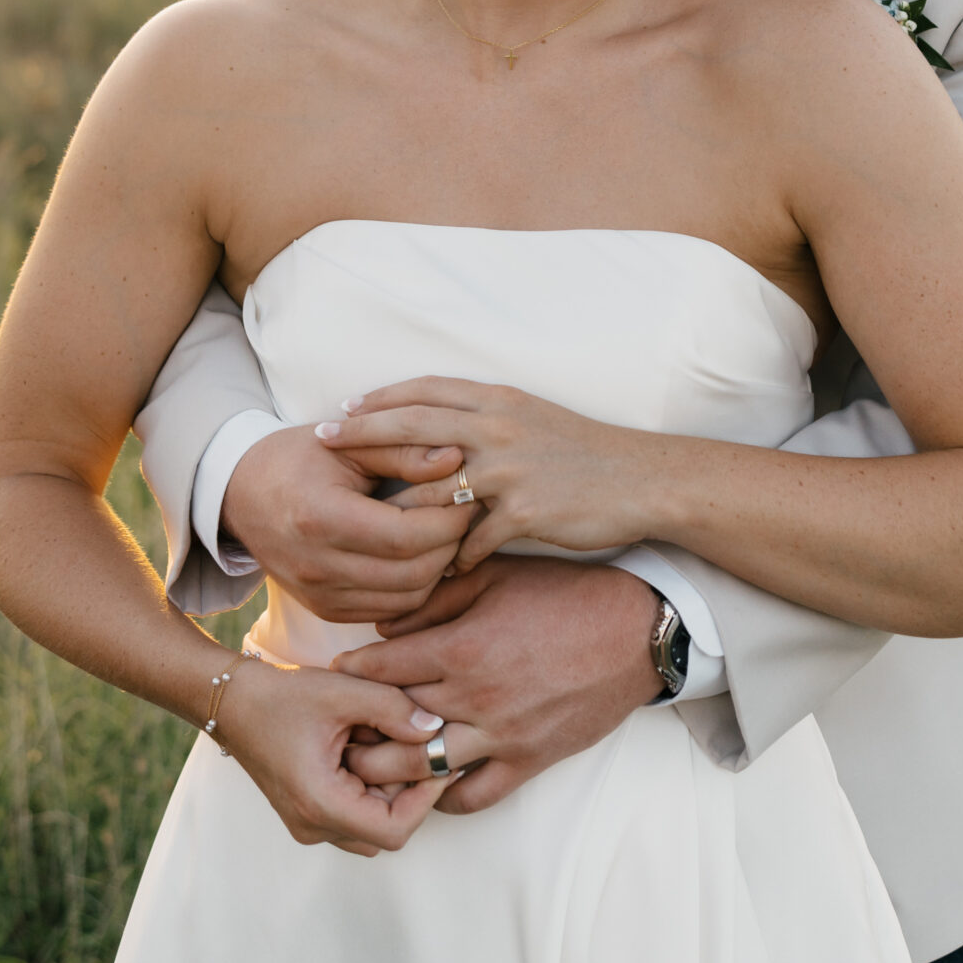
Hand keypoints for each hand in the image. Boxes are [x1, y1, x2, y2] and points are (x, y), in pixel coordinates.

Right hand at [217, 653, 450, 855]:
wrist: (233, 701)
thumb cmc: (282, 695)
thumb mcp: (343, 691)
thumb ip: (394, 709)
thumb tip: (435, 728)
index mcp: (320, 804)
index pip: (394, 830)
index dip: (426, 799)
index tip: (441, 759)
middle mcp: (313, 826)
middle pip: (386, 831)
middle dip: (410, 791)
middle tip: (417, 745)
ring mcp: (308, 824)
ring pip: (371, 826)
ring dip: (390, 791)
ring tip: (389, 743)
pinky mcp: (307, 812)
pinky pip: (353, 815)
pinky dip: (370, 789)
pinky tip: (368, 748)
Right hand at [219, 424, 473, 623]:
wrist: (242, 493)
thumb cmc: (298, 458)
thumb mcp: (348, 443)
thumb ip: (403, 450)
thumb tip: (457, 457)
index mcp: (321, 517)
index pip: (406, 535)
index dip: (448, 519)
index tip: (467, 493)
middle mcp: (317, 565)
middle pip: (412, 573)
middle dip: (451, 544)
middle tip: (465, 513)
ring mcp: (320, 595)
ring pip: (406, 599)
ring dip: (438, 569)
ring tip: (446, 531)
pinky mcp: (325, 609)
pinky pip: (388, 611)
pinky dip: (414, 587)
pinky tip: (421, 554)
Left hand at [325, 379, 666, 574]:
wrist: (642, 478)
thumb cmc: (587, 452)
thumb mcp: (534, 419)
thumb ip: (488, 420)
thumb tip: (442, 428)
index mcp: (499, 401)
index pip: (426, 390)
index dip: (381, 398)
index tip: (344, 407)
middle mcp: (498, 427)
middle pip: (413, 425)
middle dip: (362, 432)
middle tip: (321, 440)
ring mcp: (510, 468)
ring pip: (433, 487)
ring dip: (397, 510)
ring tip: (364, 529)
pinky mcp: (525, 510)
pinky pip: (472, 538)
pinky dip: (453, 556)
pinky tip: (440, 572)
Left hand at [333, 557, 662, 812]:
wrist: (633, 630)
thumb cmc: (565, 593)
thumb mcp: (496, 577)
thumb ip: (436, 598)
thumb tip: (384, 624)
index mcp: (463, 649)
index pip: (383, 670)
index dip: (352, 672)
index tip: (334, 673)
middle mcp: (476, 699)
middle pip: (394, 727)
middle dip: (359, 728)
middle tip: (338, 726)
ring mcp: (502, 737)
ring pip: (424, 769)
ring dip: (389, 770)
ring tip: (367, 764)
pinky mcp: (528, 761)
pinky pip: (475, 796)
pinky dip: (445, 798)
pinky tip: (428, 788)